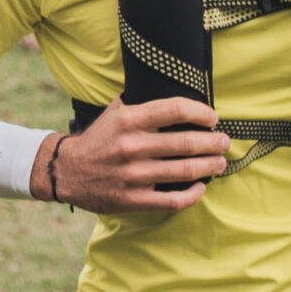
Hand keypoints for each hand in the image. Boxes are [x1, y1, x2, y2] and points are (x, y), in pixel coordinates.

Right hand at [30, 95, 227, 213]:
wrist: (66, 171)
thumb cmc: (98, 140)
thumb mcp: (113, 113)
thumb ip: (140, 103)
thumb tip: (173, 91)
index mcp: (128, 120)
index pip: (175, 109)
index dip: (200, 112)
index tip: (212, 118)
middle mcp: (132, 145)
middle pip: (186, 142)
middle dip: (212, 142)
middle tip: (224, 141)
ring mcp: (133, 174)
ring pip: (184, 170)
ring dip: (209, 166)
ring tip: (219, 162)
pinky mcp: (132, 198)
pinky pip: (172, 200)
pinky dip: (193, 194)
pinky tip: (201, 187)